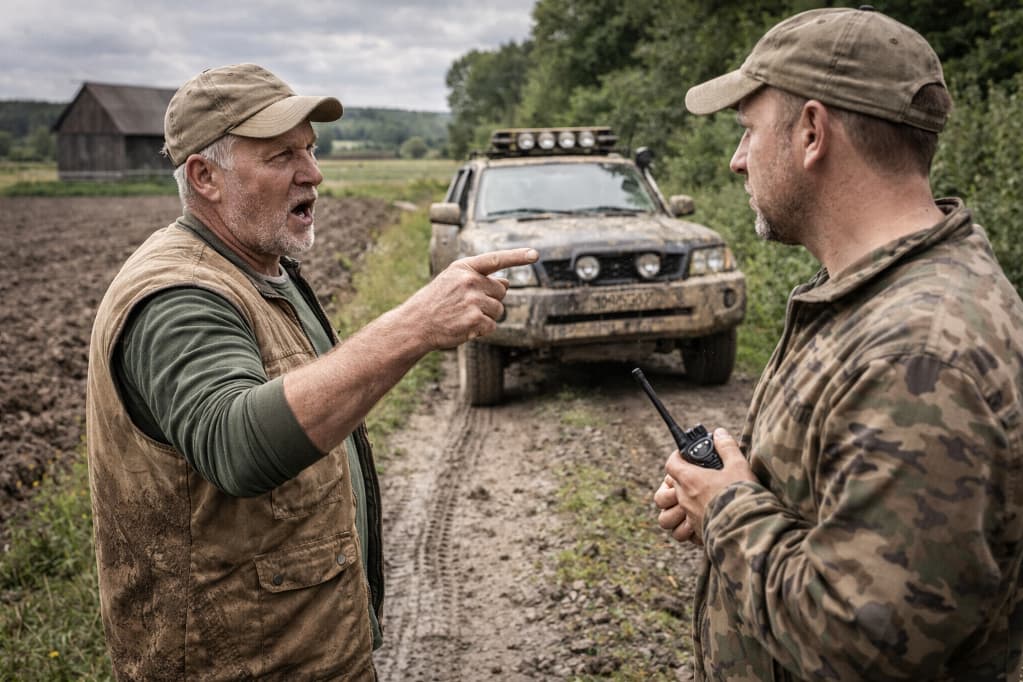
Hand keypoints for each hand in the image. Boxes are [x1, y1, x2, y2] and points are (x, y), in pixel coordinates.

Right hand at [401, 248, 537, 349]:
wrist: (415, 324)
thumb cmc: (436, 302)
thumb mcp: (452, 281)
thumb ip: (479, 279)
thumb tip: (506, 282)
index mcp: (464, 267)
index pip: (496, 259)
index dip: (517, 256)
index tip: (535, 254)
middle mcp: (469, 280)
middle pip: (500, 292)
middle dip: (490, 301)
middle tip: (467, 307)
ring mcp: (472, 299)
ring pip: (498, 310)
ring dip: (486, 317)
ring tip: (464, 317)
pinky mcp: (474, 319)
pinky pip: (492, 325)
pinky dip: (481, 330)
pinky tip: (464, 327)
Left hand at [660, 428, 754, 544]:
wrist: (750, 527)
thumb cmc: (742, 494)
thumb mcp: (738, 465)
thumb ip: (727, 448)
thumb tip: (719, 433)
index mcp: (690, 480)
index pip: (671, 464)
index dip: (677, 457)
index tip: (686, 456)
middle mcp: (685, 500)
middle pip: (665, 491)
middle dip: (674, 485)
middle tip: (692, 481)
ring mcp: (689, 518)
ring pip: (666, 518)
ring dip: (674, 512)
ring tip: (689, 506)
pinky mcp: (698, 534)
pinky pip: (684, 533)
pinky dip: (688, 529)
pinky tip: (701, 522)